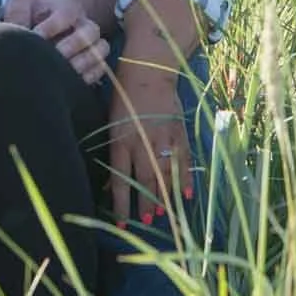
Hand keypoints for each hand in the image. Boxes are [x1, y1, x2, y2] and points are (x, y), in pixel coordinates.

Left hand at [1, 0, 110, 82]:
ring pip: (99, 51)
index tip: (35, 37)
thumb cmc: (33, 13)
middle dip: (70, 46)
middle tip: (51, 58)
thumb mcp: (22, 4)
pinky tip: (70, 83)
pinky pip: (100, 69)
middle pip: (90, 32)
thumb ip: (17, 12)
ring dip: (81, 63)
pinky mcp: (94, 61)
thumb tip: (16, 31)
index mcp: (68, 7)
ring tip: (61, 74)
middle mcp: (84, 24)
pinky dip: (88, 77)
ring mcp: (92, 43)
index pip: (67, 14)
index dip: (51, 26)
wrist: (46, 22)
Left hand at [107, 58, 190, 228]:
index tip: (123, 223)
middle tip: (147, 222)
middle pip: (144, 182)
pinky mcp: (178, 134)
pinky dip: (185, 180)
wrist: (148, 72)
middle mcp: (141, 144)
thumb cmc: (124, 96)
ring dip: (164, 197)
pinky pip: (183, 162)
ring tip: (164, 215)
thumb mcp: (110, 123)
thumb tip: (111, 184)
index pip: (120, 181)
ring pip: (164, 176)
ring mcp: (162, 140)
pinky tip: (185, 196)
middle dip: (145, 204)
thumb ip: (114, 152)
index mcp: (120, 142)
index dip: (121, 204)